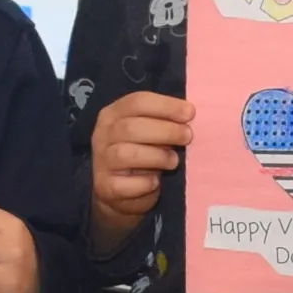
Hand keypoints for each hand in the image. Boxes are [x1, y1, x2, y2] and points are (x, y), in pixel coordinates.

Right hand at [89, 91, 189, 248]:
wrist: (118, 191)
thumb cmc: (141, 152)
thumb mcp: (149, 131)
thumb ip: (163, 121)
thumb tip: (189, 114)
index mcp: (113, 114)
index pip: (137, 102)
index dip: (166, 106)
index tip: (190, 113)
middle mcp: (103, 135)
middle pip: (131, 127)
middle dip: (166, 131)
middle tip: (187, 137)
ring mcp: (102, 161)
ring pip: (126, 154)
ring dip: (157, 157)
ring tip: (173, 161)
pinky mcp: (105, 186)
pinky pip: (125, 184)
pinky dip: (145, 183)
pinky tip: (155, 182)